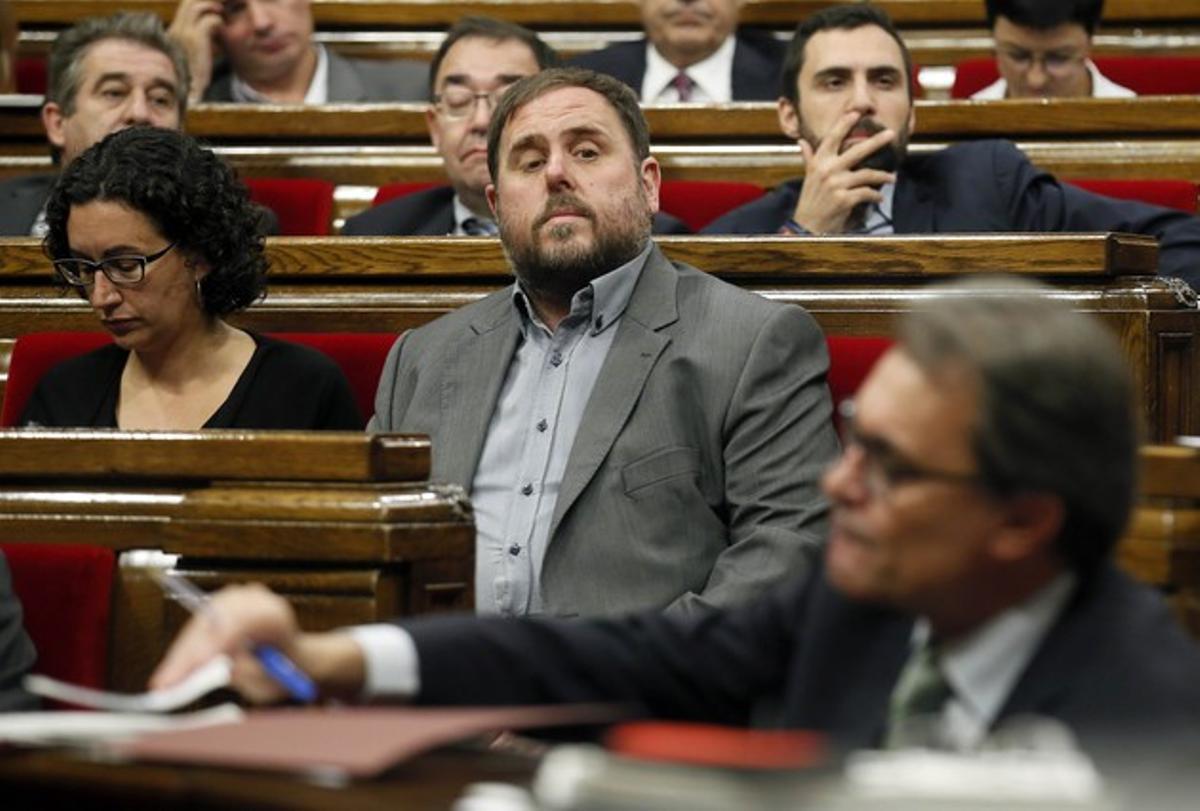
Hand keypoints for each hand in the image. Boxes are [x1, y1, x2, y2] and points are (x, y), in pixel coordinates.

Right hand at [150, 583, 365, 703]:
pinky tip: (172, 671)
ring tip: (165, 682)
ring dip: (181, 653)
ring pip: (201, 625)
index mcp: (275, 614)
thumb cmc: (286, 671)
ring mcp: (235, 599)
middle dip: (189, 653)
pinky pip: (197, 629)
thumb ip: (249, 671)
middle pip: (214, 621)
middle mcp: (254, 600)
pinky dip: (184, 651)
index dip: (218, 640)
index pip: (242, 621)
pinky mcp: (220, 608)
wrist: (294, 659)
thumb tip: (217, 669)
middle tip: (169, 682)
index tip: (201, 662)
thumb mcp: (272, 679)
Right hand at [168, 0, 224, 102]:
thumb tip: (214, 28)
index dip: (201, 3)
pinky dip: (219, 22)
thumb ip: (200, 41)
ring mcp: (183, 34)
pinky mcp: (194, 41)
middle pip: (189, 1)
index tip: (217, 7)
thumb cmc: (195, 80)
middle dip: (208, 1)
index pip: (185, 6)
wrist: (190, 96)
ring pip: (197, 5)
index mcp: (173, 33)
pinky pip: (209, 21)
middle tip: (224, 6)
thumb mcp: (194, 56)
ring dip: (214, 7)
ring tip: (224, 14)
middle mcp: (175, 30)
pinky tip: (224, 28)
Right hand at [792, 111, 897, 234]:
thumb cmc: (810, 202)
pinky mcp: (844, 199)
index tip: (856, 112)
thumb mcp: (808, 177)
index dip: (844, 123)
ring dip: (883, 176)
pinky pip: (867, 192)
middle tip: (891, 133)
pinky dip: (876, 196)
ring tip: (891, 178)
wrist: (807, 227)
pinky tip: (879, 198)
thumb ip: (809, 158)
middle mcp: (827, 170)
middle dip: (877, 141)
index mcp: (818, 162)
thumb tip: (802, 142)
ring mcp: (836, 185)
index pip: (832, 137)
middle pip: (857, 150)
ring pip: (867, 174)